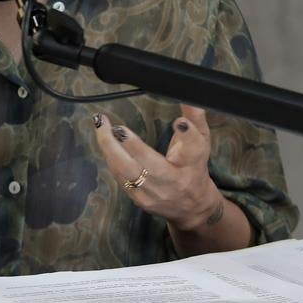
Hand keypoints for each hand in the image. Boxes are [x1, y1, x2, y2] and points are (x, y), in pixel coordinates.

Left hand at [91, 104, 251, 252]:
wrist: (190, 207)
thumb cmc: (194, 168)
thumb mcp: (202, 142)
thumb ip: (195, 118)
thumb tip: (190, 96)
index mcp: (193, 163)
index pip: (193, 149)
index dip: (187, 134)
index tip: (178, 122)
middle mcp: (174, 181)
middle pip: (150, 165)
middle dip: (129, 144)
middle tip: (113, 125)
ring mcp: (155, 193)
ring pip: (127, 171)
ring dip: (110, 147)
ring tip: (101, 125)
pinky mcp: (140, 200)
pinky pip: (120, 177)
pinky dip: (111, 157)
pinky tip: (105, 141)